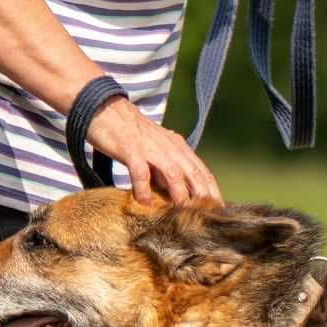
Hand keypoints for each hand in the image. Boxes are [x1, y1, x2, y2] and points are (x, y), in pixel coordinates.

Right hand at [86, 96, 220, 205]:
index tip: (219, 209)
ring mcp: (151, 148)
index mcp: (178, 147)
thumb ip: (166, 171)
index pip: (202, 171)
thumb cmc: (131, 135)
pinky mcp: (131, 149)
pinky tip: (144, 203)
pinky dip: (144, 188)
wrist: (106, 109)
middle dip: (204, 196)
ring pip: (173, 173)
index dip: (212, 191)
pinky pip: (140, 171)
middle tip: (208, 217)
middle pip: (193, 173)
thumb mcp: (156, 151)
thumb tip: (176, 197)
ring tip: (182, 213)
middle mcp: (169, 147)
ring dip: (180, 194)